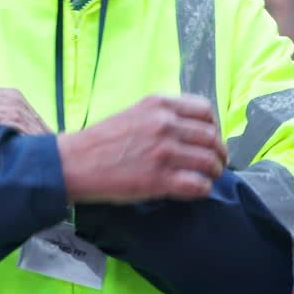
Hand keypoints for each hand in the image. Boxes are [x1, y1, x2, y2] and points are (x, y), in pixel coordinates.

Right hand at [58, 94, 225, 203]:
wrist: (74, 163)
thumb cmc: (101, 140)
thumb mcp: (134, 112)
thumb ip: (163, 115)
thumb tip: (192, 129)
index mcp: (159, 104)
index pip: (205, 110)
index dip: (213, 126)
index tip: (210, 138)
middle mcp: (165, 124)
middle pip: (212, 137)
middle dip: (219, 153)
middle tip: (216, 163)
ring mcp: (164, 152)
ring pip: (210, 162)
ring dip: (214, 172)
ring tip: (208, 177)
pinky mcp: (160, 179)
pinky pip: (198, 185)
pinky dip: (203, 189)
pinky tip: (195, 189)